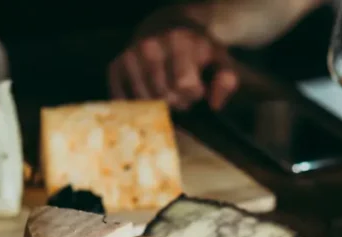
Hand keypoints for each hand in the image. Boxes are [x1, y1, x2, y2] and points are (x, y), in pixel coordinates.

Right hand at [109, 24, 237, 110]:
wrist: (167, 27)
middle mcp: (149, 46)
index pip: (184, 86)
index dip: (193, 93)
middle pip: (164, 96)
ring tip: (166, 90)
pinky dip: (139, 105)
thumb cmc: (197, 49)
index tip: (196, 86)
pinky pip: (124, 100)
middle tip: (180, 90)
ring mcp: (129, 55)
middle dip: (177, 100)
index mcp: (178, 41)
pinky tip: (149, 93)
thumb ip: (227, 81)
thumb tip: (214, 105)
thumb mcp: (220, 59)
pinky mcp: (115, 66)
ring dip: (159, 104)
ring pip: (145, 102)